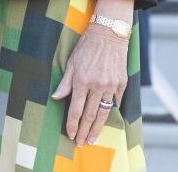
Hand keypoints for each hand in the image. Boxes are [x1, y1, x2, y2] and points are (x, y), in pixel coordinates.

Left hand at [52, 2, 131, 145]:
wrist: (109, 34)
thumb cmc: (86, 46)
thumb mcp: (71, 62)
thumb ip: (65, 83)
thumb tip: (56, 98)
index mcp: (81, 80)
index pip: (75, 109)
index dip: (72, 124)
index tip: (70, 134)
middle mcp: (96, 85)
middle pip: (89, 115)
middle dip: (84, 131)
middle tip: (81, 143)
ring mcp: (110, 86)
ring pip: (103, 112)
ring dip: (97, 128)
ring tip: (92, 138)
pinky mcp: (121, 84)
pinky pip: (115, 102)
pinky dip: (109, 110)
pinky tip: (104, 119)